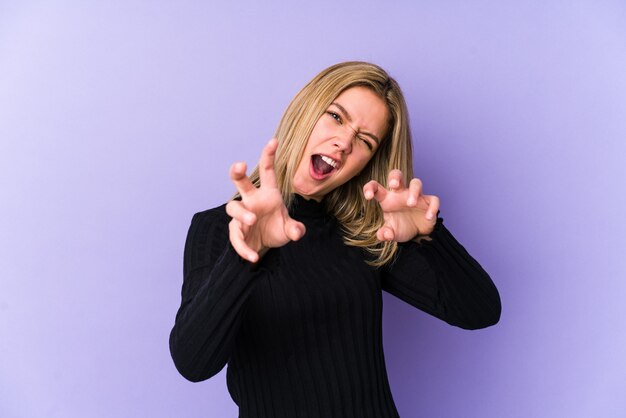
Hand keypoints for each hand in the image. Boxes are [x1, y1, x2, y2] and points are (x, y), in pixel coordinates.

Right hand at [226, 138, 305, 262]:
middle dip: (237, 172)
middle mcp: (252, 200)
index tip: (273, 140)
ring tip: (251, 221)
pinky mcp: (236, 230)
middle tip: (239, 165)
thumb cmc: (277, 230)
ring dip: (242, 213)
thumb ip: (295, 230)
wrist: (264, 247)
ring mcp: (242, 214)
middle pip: (240, 182)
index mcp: (268, 193)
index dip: (268, 156)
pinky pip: (237, 236)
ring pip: (234, 208)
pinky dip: (244, 247)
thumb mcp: (289, 230)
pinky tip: (253, 257)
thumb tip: (297, 233)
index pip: (267, 172)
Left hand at [363, 169, 439, 242]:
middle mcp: (401, 194)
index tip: (368, 196)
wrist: (418, 235)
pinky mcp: (429, 203)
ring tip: (411, 204)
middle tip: (394, 185)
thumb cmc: (402, 227)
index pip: (376, 187)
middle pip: (397, 175)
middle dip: (395, 177)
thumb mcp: (391, 233)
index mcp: (388, 199)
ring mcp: (416, 196)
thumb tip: (384, 235)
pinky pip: (433, 200)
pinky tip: (428, 217)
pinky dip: (432, 207)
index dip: (370, 187)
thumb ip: (385, 234)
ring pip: (416, 183)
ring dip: (414, 192)